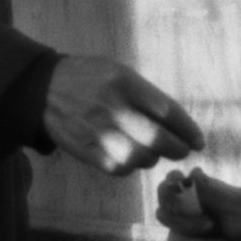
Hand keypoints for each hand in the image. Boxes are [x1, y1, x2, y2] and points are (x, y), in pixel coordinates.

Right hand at [42, 56, 203, 175]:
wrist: (43, 87)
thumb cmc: (89, 77)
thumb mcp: (119, 72)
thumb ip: (145, 95)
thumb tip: (177, 124)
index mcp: (125, 83)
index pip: (167, 111)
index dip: (188, 130)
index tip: (197, 141)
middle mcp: (113, 107)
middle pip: (158, 139)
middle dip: (177, 149)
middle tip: (182, 151)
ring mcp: (98, 131)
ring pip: (139, 158)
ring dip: (152, 159)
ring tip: (152, 153)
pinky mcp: (85, 150)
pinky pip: (118, 168)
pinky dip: (130, 167)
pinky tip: (130, 159)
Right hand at [155, 168, 240, 240]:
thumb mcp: (235, 201)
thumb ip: (212, 190)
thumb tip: (194, 172)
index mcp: (192, 191)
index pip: (168, 185)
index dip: (168, 186)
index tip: (180, 188)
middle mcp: (182, 210)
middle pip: (163, 215)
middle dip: (186, 223)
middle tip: (211, 224)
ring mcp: (181, 231)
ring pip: (174, 240)